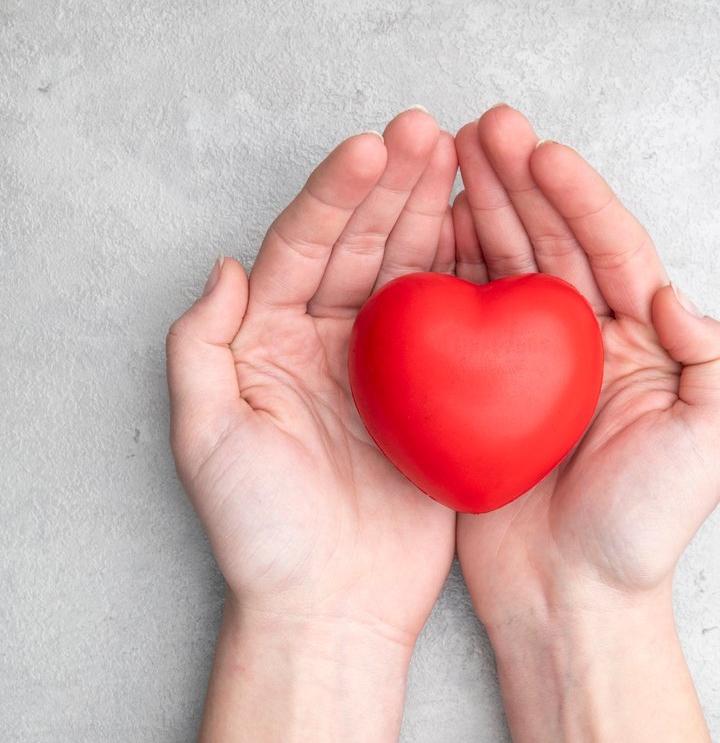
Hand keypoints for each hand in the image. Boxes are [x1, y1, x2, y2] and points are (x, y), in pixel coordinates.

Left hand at [169, 109, 459, 742]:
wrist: (331, 608)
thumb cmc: (263, 535)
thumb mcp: (207, 440)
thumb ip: (200, 347)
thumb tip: (228, 265)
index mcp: (271, 341)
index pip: (304, 247)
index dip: (338, 195)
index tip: (372, 149)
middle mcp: (330, 342)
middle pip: (364, 245)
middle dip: (396, 187)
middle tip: (432, 133)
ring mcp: (391, 367)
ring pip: (416, 272)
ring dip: (438, 215)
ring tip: (468, 161)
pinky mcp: (442, 398)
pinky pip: (461, 325)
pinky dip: (478, 278)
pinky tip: (496, 236)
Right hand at [451, 105, 719, 742]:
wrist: (574, 600)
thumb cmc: (646, 530)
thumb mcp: (712, 442)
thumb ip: (714, 357)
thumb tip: (671, 289)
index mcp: (646, 343)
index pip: (613, 251)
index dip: (580, 200)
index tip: (542, 153)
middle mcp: (589, 344)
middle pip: (554, 243)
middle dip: (521, 183)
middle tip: (483, 127)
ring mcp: (529, 366)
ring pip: (504, 268)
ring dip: (480, 209)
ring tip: (446, 155)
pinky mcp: (479, 394)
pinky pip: (460, 318)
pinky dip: (442, 271)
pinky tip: (421, 231)